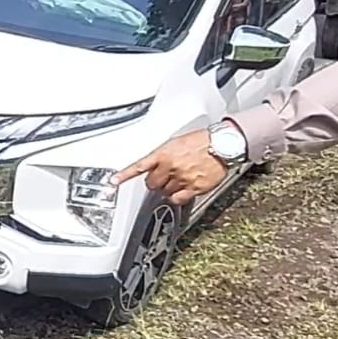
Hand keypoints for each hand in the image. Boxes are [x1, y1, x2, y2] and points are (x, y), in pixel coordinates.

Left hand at [111, 129, 228, 204]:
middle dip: (155, 180)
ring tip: (179, 177)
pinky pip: (177, 198)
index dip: (125, 175)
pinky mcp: (193, 188)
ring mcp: (181, 179)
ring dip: (168, 187)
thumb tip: (156, 162)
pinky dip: (177, 196)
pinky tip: (182, 189)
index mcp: (164, 153)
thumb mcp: (177, 142)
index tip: (114, 181)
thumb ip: (164, 154)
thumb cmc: (203, 140)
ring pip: (164, 191)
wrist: (223, 144)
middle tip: (164, 175)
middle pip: (151, 183)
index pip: (139, 165)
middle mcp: (170, 167)